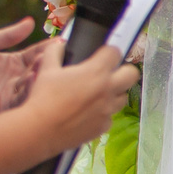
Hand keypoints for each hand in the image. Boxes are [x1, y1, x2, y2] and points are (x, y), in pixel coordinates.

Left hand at [0, 18, 45, 118]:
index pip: (34, 55)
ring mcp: (9, 94)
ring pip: (33, 86)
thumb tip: (30, 23)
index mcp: (10, 63)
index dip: (46, 49)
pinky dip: (29, 90)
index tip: (59, 42)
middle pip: (38, 71)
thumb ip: (9, 35)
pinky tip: (31, 79)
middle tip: (55, 55)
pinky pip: (22, 100)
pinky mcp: (3, 108)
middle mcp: (12, 79)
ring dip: (40, 76)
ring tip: (44, 65)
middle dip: (47, 63)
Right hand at [18, 40, 138, 153]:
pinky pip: (109, 117)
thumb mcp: (46, 70)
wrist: (40, 130)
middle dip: (123, 71)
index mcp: (96, 71)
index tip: (102, 55)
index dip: (108, 52)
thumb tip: (60, 43)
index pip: (115, 52)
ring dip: (114, 94)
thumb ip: (55, 51)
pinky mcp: (103, 126)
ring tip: (97, 96)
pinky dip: (102, 114)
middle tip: (109, 74)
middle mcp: (108, 89)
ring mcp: (108, 109)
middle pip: (132, 74)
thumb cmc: (43, 97)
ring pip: (123, 98)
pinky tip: (87, 114)